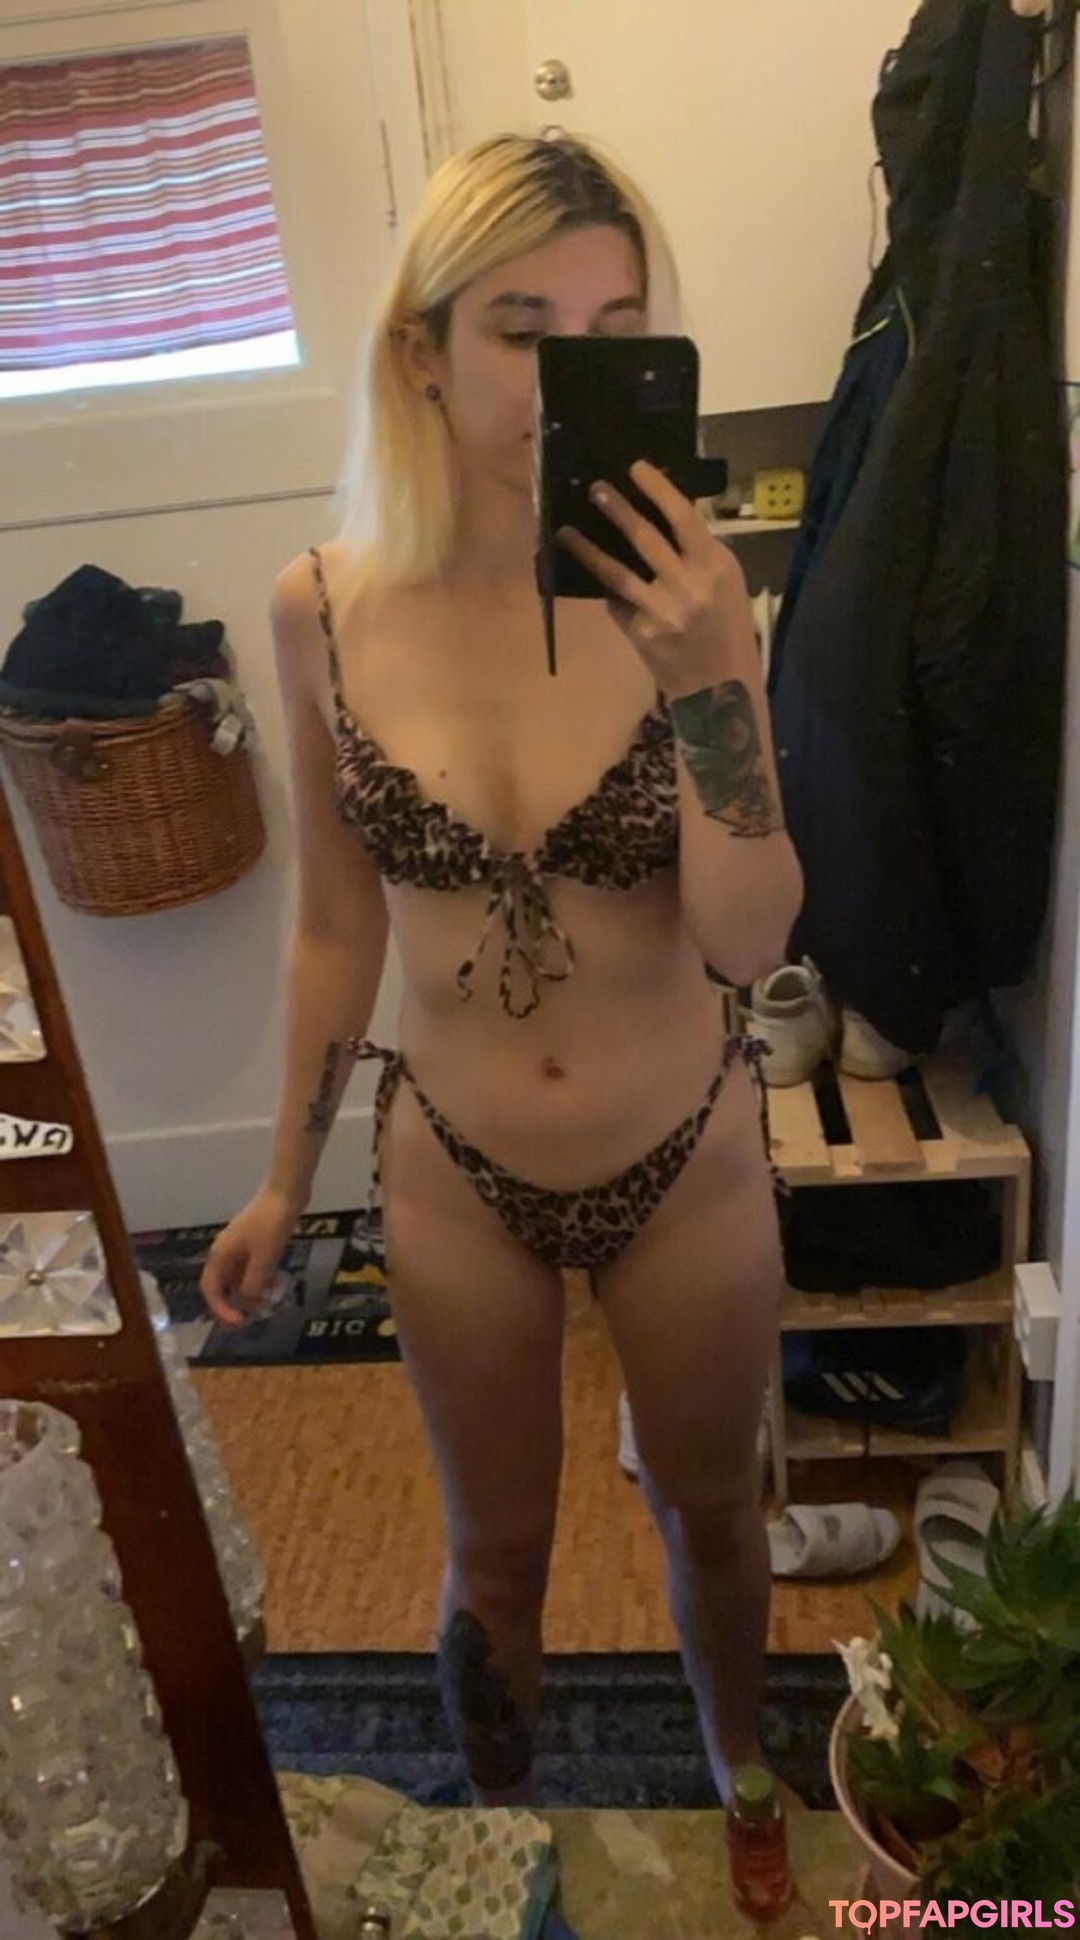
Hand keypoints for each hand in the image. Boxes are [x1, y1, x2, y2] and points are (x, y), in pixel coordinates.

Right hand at [200, 1186, 302, 1327]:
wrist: (284, 1193)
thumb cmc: (271, 1224)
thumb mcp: (263, 1258)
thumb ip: (253, 1283)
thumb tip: (248, 1302)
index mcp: (220, 1256)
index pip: (211, 1290)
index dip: (221, 1309)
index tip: (239, 1322)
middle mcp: (225, 1253)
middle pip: (223, 1286)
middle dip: (235, 1304)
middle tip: (251, 1319)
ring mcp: (240, 1248)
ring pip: (239, 1279)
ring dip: (251, 1293)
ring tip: (267, 1303)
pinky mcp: (255, 1244)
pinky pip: (252, 1269)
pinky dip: (261, 1280)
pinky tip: (275, 1285)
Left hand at [556, 459, 756, 698]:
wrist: (724, 689)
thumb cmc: (730, 630)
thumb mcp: (727, 583)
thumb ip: (698, 553)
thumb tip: (663, 517)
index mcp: (716, 566)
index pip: (683, 517)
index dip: (658, 490)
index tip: (636, 468)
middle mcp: (688, 585)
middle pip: (645, 538)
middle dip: (617, 509)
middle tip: (595, 488)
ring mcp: (661, 611)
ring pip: (617, 572)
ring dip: (588, 549)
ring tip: (566, 530)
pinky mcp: (640, 633)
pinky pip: (617, 603)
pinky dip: (605, 588)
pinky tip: (589, 574)